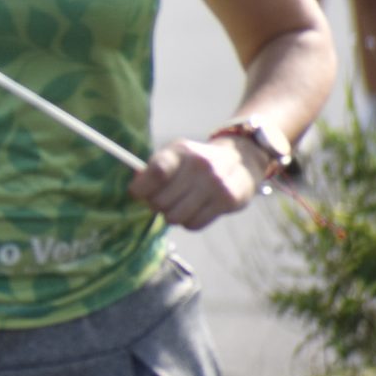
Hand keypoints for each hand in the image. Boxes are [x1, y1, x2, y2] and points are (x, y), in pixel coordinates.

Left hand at [128, 136, 264, 229]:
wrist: (240, 162)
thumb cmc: (196, 163)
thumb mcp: (175, 156)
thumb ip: (152, 170)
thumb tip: (135, 187)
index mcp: (181, 151)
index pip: (155, 172)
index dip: (140, 188)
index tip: (138, 193)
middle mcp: (199, 166)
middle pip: (160, 201)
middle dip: (155, 205)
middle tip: (162, 201)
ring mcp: (215, 183)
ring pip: (175, 217)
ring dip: (171, 216)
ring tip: (178, 206)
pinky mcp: (227, 201)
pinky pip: (193, 225)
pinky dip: (189, 222)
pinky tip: (195, 210)